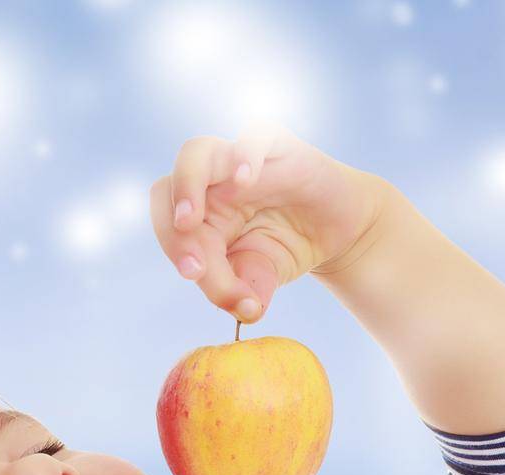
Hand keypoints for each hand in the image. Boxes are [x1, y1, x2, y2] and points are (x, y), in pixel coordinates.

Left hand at [150, 122, 389, 325]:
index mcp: (199, 214)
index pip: (170, 225)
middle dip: (171, 226)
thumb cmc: (287, 246)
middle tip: (194, 263)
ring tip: (191, 220)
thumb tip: (245, 310)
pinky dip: (244, 154)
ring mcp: (240, 161)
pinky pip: (254, 135)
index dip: (173, 247)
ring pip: (195, 152)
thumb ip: (243, 293)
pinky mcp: (278, 146)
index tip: (194, 275)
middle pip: (168, 187)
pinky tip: (245, 180)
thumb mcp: (261, 278)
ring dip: (187, 185)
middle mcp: (211, 183)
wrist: (336, 230)